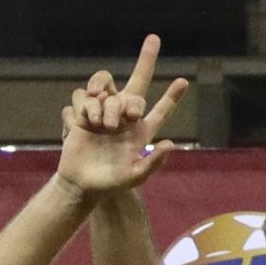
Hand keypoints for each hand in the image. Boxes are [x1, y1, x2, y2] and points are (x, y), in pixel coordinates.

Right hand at [58, 35, 189, 196]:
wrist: (81, 183)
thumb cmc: (111, 183)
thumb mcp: (135, 176)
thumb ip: (153, 162)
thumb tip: (170, 144)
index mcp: (142, 131)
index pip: (161, 111)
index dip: (172, 96)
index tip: (184, 81)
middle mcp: (126, 118)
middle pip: (137, 86)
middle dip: (134, 97)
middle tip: (130, 117)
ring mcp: (105, 113)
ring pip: (110, 90)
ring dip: (109, 105)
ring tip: (104, 126)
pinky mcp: (85, 114)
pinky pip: (87, 96)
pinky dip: (89, 106)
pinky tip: (89, 123)